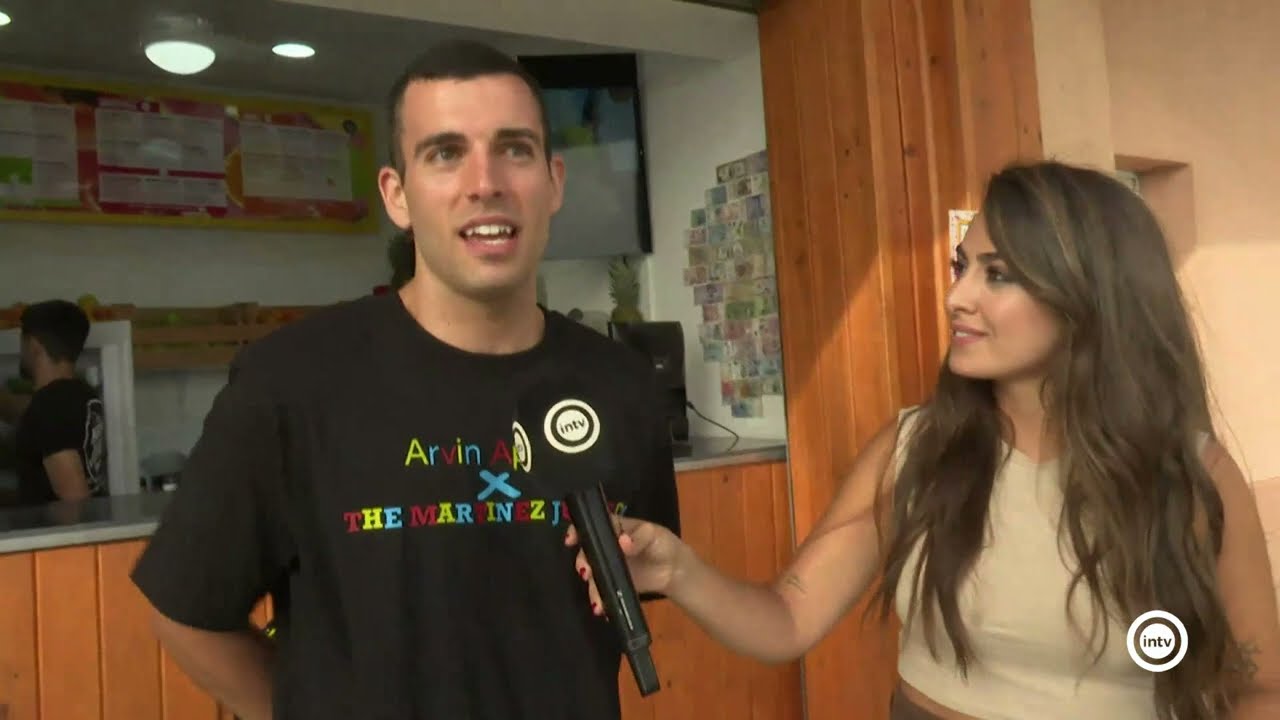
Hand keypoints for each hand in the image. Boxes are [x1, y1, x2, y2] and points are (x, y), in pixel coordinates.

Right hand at [564, 515, 684, 615]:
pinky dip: (600, 599)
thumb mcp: (653, 535)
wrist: (675, 570)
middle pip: (588, 552)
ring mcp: (610, 566)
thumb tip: (623, 543)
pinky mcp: (614, 584)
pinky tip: (602, 608)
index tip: (571, 540)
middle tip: (585, 571)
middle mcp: (607, 547)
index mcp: (615, 529)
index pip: (593, 527)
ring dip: (591, 586)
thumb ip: (638, 538)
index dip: (579, 531)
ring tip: (596, 600)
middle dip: (583, 562)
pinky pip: (602, 590)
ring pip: (593, 574)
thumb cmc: (663, 544)